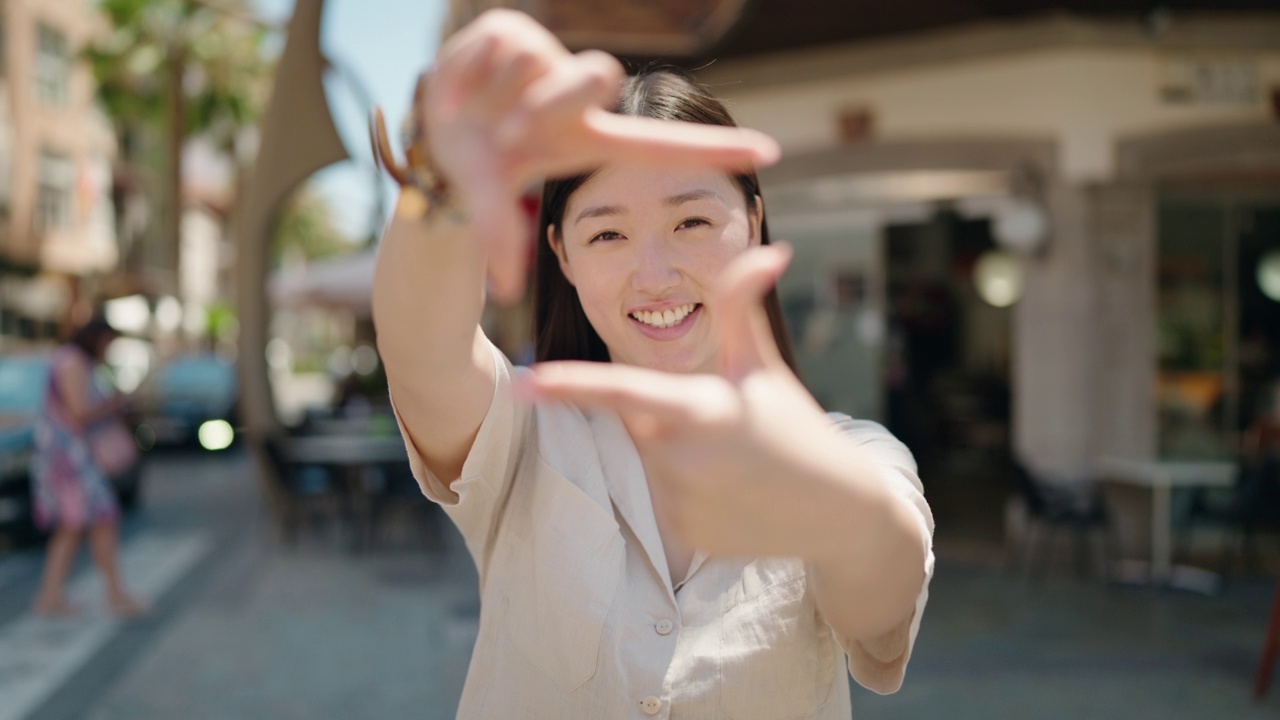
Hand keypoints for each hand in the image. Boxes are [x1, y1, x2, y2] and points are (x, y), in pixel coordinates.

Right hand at [427, 9, 780, 300]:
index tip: (770, 154)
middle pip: (593, 75)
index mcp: (589, 140)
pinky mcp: (509, 31)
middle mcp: (579, 97)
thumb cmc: (481, 176)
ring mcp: (550, 61)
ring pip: (528, 64)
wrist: (436, 135)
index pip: (664, 146)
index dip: (715, 149)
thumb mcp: (491, 209)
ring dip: (489, 96)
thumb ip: (497, 236)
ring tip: (472, 116)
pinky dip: (461, 73)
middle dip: (549, 100)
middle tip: (508, 132)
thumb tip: (506, 289)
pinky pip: (493, 44)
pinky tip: (455, 92)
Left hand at [520, 245, 866, 558]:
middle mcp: (683, 459)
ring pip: (651, 459)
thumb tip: (769, 249)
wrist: (838, 509)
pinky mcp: (683, 535)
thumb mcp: (763, 367)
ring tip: (734, 463)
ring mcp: (682, 502)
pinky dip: (690, 490)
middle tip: (725, 428)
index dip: (571, 386)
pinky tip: (732, 494)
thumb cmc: (797, 426)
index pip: (623, 392)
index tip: (525, 383)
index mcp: (701, 409)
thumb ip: (742, 307)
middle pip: (641, 421)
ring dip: (679, 453)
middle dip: (670, 415)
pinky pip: (665, 498)